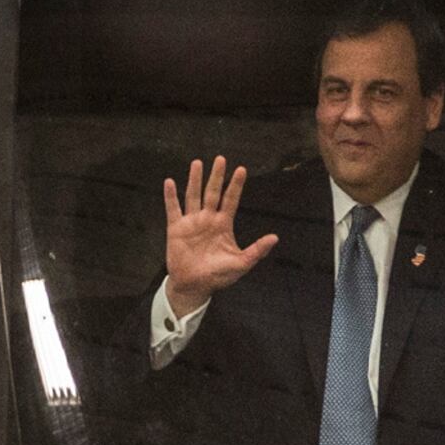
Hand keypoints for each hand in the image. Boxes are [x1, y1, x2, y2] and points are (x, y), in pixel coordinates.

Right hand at [160, 156, 280, 320]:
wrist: (194, 286)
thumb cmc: (218, 275)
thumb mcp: (241, 263)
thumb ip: (257, 250)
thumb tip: (275, 237)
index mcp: (223, 225)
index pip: (231, 200)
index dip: (236, 185)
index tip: (241, 169)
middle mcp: (208, 219)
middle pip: (213, 192)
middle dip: (217, 176)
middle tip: (221, 158)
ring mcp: (191, 222)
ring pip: (193, 195)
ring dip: (195, 180)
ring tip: (197, 163)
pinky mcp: (176, 229)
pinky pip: (173, 209)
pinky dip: (170, 196)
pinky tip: (169, 182)